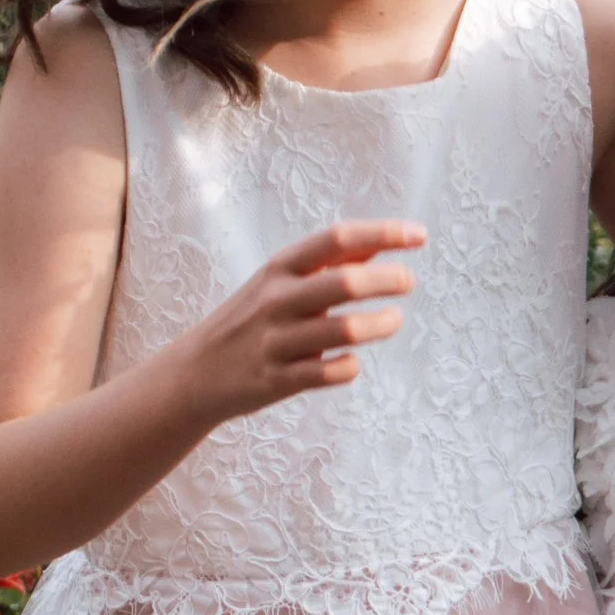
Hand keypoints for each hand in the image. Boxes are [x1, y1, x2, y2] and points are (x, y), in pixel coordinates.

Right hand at [180, 219, 425, 425]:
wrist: (196, 372)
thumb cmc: (251, 320)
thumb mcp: (281, 283)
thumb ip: (329, 265)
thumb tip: (378, 245)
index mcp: (280, 270)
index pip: (337, 239)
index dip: (382, 233)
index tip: (419, 236)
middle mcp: (277, 301)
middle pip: (345, 282)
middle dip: (387, 280)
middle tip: (409, 282)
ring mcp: (276, 342)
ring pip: (344, 330)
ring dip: (380, 324)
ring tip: (394, 321)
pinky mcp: (278, 380)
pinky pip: (327, 374)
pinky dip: (349, 367)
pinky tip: (353, 363)